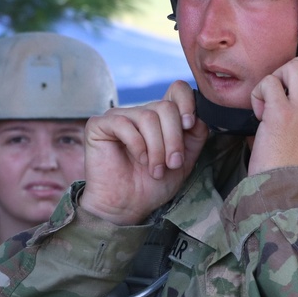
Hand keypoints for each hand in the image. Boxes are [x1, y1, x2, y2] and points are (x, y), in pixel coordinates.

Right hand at [79, 80, 208, 224]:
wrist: (129, 207)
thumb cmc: (153, 185)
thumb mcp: (184, 160)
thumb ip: (195, 136)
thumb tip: (199, 116)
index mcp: (161, 117)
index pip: (177, 89)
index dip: (187, 102)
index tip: (189, 125)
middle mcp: (140, 112)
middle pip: (166, 107)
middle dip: (173, 138)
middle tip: (172, 164)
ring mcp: (119, 117)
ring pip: (148, 117)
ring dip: (157, 148)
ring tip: (155, 170)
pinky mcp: (99, 125)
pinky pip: (123, 123)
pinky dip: (137, 144)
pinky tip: (139, 160)